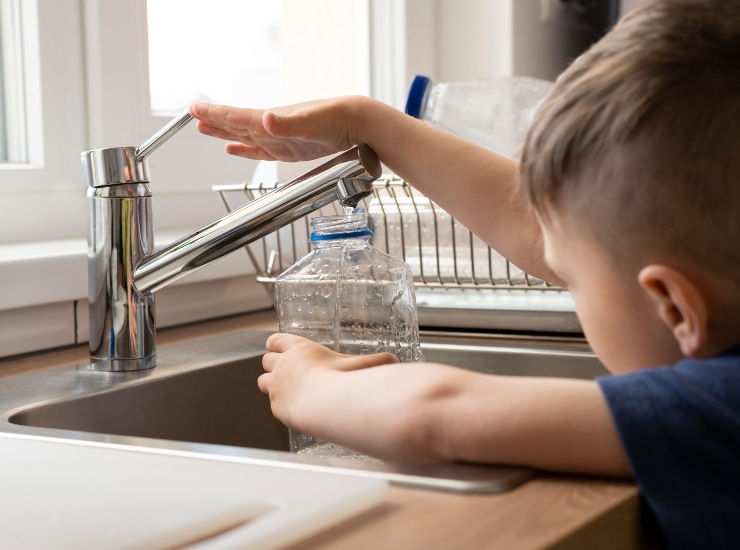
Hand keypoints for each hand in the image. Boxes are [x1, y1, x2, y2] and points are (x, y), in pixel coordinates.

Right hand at [189, 97, 371, 162]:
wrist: (355, 124)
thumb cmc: (335, 118)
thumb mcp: (310, 122)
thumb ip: (286, 124)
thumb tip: (265, 119)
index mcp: (271, 120)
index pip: (236, 116)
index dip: (214, 115)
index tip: (194, 110)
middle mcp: (271, 128)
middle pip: (235, 124)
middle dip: (214, 122)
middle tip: (193, 117)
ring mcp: (278, 139)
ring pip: (244, 136)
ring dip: (224, 134)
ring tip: (205, 130)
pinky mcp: (288, 150)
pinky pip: (260, 150)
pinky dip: (245, 149)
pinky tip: (234, 149)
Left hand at [258, 333, 398, 432]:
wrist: (326, 406)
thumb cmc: (342, 381)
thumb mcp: (361, 364)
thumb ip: (377, 361)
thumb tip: (395, 361)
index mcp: (298, 348)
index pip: (275, 340)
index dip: (278, 344)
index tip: (283, 348)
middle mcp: (282, 365)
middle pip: (265, 359)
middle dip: (274, 364)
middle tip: (287, 370)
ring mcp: (276, 386)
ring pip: (263, 380)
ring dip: (272, 382)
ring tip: (287, 388)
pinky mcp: (276, 406)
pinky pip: (272, 402)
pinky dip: (281, 403)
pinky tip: (295, 406)